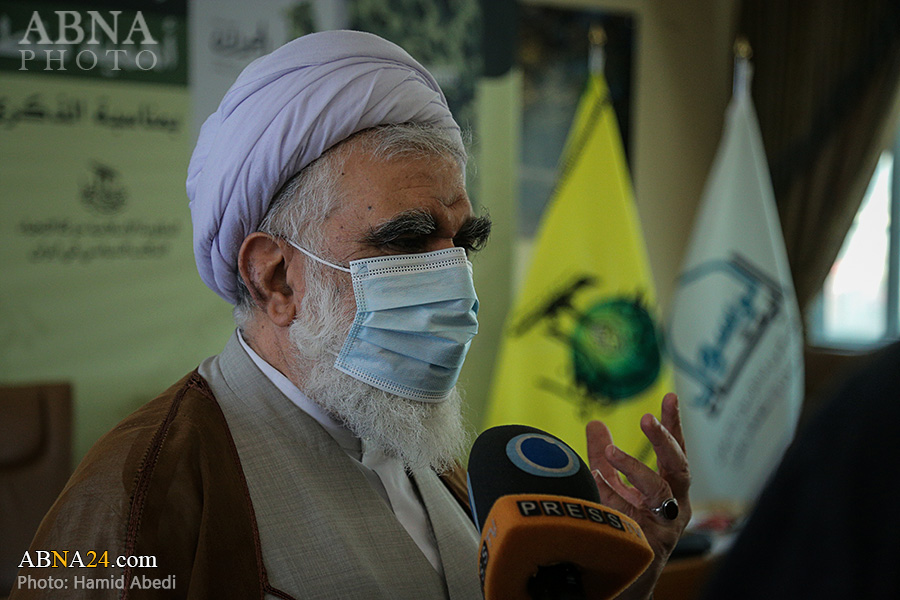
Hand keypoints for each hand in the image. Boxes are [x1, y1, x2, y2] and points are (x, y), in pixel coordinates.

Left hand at [586, 393, 691, 599]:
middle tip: (648, 418)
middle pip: (679, 466)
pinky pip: (642, 516)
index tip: (670, 397)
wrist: (618, 577)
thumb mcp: (609, 487)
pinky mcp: (655, 543)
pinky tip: (600, 481)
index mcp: (669, 489)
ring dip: (636, 467)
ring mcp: (667, 526)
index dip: (673, 424)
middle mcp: (675, 506)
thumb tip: (595, 422)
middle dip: (666, 440)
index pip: (675, 451)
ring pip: (662, 490)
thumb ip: (603, 458)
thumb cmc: (619, 531)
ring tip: (611, 451)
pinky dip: (621, 495)